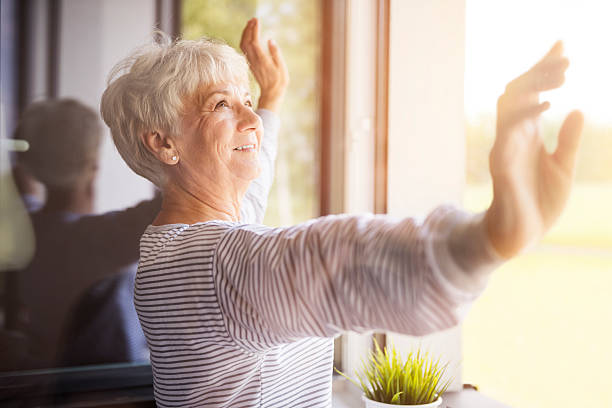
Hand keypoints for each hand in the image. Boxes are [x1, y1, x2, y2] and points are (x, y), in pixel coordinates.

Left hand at [240, 18, 288, 112]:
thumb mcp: (281, 68)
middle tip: (254, 19)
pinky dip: (245, 39)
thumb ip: (275, 53)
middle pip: (247, 41)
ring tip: (250, 24)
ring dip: (245, 33)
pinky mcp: (251, 63)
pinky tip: (249, 35)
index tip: (257, 21)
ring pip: (243, 45)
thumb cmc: (279, 82)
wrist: (271, 94)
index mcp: (262, 60)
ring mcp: (251, 62)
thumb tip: (270, 40)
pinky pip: (244, 49)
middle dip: (249, 29)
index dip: (254, 30)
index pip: (255, 42)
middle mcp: (254, 60)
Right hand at [485, 41, 583, 257]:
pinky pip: (508, 133)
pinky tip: (548, 105)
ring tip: (561, 74)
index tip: (562, 46)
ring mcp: (505, 149)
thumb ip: (567, 140)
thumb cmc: (540, 203)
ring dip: (533, 86)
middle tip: (567, 58)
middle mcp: (512, 137)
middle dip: (540, 71)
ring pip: (508, 106)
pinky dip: (526, 116)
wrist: (523, 235)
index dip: (544, 69)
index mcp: (526, 135)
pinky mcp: (502, 165)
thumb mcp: (563, 167)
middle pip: (517, 92)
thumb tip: (577, 109)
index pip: (532, 94)